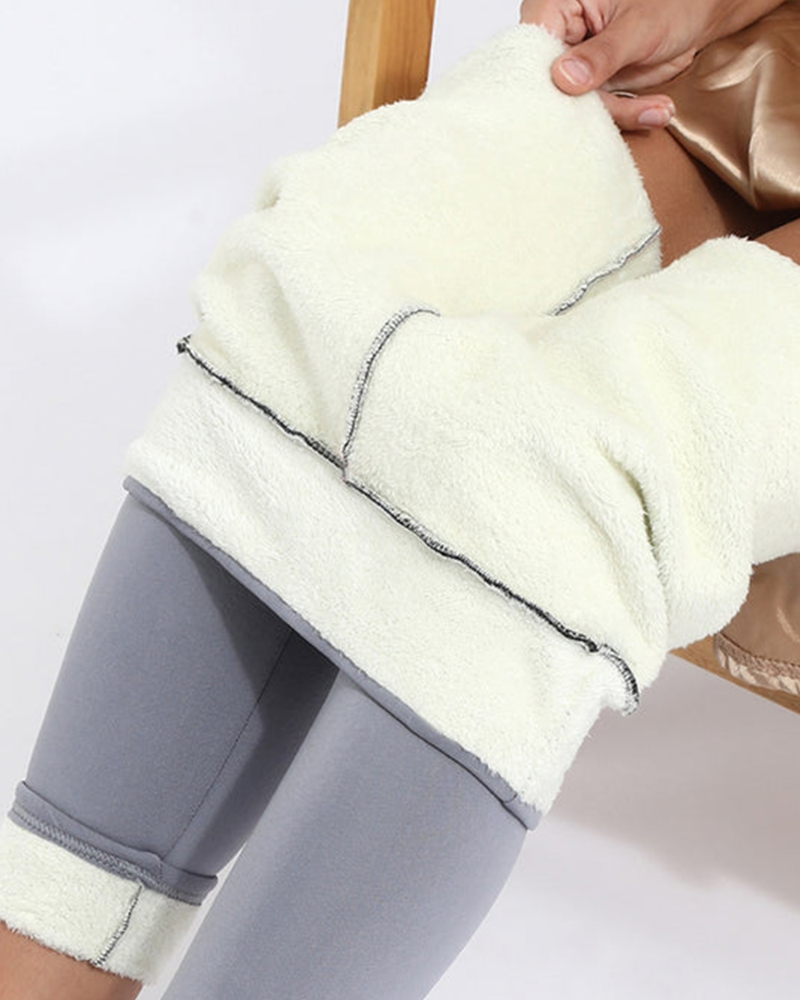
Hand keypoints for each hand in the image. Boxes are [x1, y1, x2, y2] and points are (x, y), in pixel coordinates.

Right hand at [519, 0, 784, 130]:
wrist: (700, 16)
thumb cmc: (673, 2)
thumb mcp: (639, 26)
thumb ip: (602, 53)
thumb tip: (563, 78)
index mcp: (558, 5)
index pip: (533, 46)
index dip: (544, 76)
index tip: (571, 95)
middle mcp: (560, 36)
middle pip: (551, 84)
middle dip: (590, 104)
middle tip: (626, 111)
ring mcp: (574, 65)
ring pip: (575, 105)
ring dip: (618, 114)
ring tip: (658, 110)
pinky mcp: (591, 88)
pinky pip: (596, 113)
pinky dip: (626, 117)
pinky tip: (655, 110)